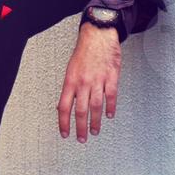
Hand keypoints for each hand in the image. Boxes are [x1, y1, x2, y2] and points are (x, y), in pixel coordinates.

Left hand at [57, 23, 121, 142]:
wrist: (98, 35)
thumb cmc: (84, 51)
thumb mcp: (71, 69)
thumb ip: (69, 88)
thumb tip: (64, 105)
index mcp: (70, 81)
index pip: (63, 107)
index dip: (63, 123)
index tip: (65, 133)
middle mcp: (83, 82)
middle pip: (80, 111)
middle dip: (80, 128)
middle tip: (82, 138)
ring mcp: (98, 80)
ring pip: (95, 106)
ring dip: (95, 122)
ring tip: (95, 131)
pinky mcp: (111, 77)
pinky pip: (111, 96)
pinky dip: (110, 107)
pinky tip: (109, 115)